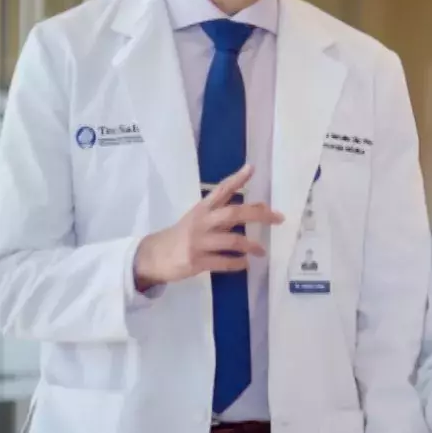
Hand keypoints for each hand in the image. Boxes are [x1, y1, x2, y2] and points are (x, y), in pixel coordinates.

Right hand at [132, 166, 281, 289]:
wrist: (153, 256)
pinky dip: (238, 264)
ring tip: (261, 250)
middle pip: (233, 213)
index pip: (221, 190)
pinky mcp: (196, 261)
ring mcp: (198, 242)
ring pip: (232, 241)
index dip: (237, 179)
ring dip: (251, 245)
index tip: (251, 168)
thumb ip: (224, 213)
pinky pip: (223, 263)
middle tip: (278, 218)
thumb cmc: (182, 235)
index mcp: (202, 209)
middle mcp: (202, 222)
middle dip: (258, 214)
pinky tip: (245, 264)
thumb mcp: (199, 219)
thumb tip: (259, 208)